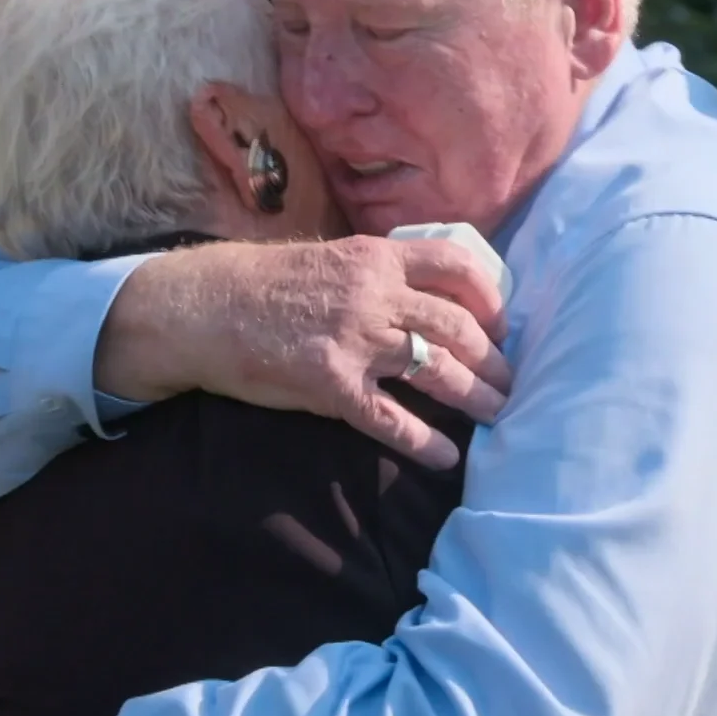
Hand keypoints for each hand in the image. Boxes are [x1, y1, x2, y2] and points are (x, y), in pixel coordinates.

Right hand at [102, 236, 511, 469]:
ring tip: (500, 414)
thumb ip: (376, 273)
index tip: (502, 322)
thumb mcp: (329, 259)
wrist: (204, 307)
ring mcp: (355, 340)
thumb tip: (423, 294)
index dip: (489, 295)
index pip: (455, 264)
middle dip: (494, 357)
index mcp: (376, 258)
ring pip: (437, 369)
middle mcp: (374, 295)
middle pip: (457, 324)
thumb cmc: (263, 284)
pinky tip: (447, 457)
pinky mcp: (332, 385)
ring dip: (476, 396)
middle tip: (513, 380)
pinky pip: (392, 419)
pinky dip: (425, 442)